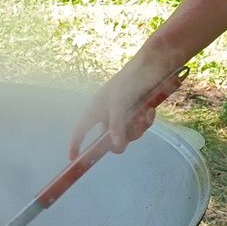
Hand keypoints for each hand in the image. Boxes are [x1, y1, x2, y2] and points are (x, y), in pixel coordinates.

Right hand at [68, 65, 182, 159]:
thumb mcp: (119, 104)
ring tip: (145, 114)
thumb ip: (117, 127)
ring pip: (128, 134)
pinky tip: (151, 111)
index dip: (76, 143)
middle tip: (130, 132)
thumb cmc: (129, 81)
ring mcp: (123, 113)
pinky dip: (145, 121)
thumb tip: (116, 149)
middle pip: (109, 138)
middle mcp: (108, 113)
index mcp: (96, 108)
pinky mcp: (137, 111)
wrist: (153, 66)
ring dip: (137, 127)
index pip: (81, 130)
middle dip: (122, 137)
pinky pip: (139, 126)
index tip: (73, 159)